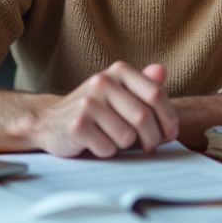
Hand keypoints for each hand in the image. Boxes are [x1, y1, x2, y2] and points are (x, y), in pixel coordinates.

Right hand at [32, 62, 178, 157]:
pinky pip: (107, 148)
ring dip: (124, 146)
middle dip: (152, 139)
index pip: (156, 94)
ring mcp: (87, 102)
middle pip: (144, 117)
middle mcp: (102, 82)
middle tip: (148, 148)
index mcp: (118, 71)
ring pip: (126, 136)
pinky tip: (96, 144)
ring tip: (113, 139)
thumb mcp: (120, 93)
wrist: (51, 121)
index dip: (169, 118)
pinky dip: (106, 152)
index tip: (171, 134)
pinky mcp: (76, 124)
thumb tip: (162, 71)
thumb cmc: (95, 110)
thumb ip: (143, 84)